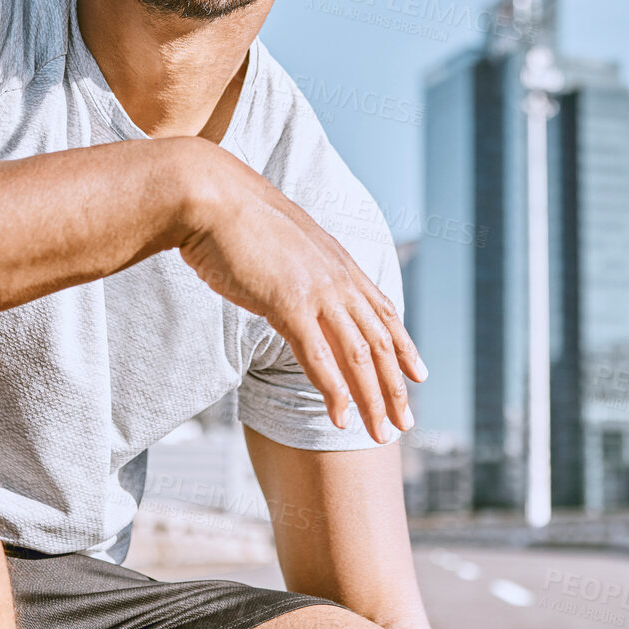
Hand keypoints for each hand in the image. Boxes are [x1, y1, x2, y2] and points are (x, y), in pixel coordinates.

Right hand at [176, 141, 427, 442]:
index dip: (404, 346)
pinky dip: (334, 392)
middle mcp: (336, 278)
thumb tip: (293, 282)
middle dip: (396, 387)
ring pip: (359, 356)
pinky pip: (319, 357)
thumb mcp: (280, 243)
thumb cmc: (233, 218)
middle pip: (380, 341)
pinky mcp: (288, 303)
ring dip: (373, 400)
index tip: (419, 375)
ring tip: (381, 434)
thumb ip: (297, 266)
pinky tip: (341, 419)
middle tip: (406, 423)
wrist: (209, 195)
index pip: (382, 312)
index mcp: (337, 262)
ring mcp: (316, 291)